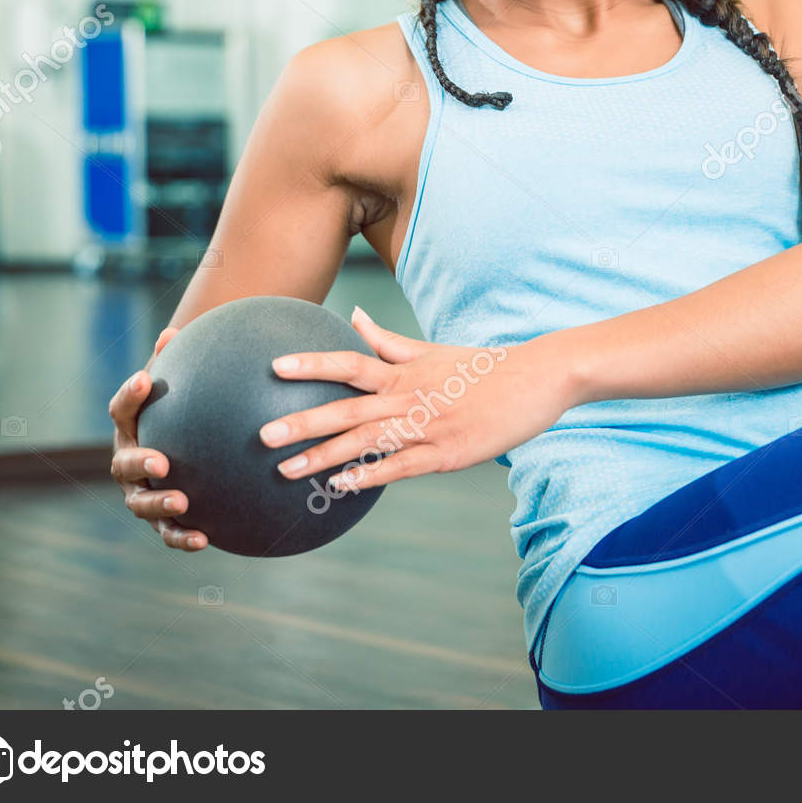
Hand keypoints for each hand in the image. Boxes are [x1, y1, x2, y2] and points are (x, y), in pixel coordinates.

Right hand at [109, 327, 208, 550]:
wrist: (188, 447)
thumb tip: (174, 331)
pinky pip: (169, 532)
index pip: (123, 409)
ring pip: (140, 504)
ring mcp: (142, 492)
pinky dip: (182, 538)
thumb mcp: (186, 387)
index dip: (130, 394)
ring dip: (159, 505)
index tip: (144, 379)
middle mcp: (129, 462)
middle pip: (124, 464)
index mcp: (132, 427)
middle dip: (140, 462)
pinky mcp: (163, 519)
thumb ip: (181, 364)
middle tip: (162, 460)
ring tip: (182, 503)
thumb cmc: (187, 410)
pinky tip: (206, 539)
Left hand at [257, 307, 576, 491]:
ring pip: (368, 442)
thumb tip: (354, 316)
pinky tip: (340, 486)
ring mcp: (429, 426)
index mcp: (407, 371)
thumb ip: (390, 341)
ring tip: (286, 470)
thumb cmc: (485, 366)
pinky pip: (401, 466)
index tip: (274, 367)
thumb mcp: (435, 351)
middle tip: (262, 435)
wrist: (539, 379)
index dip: (313, 363)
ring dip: (325, 456)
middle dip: (303, 422)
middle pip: (348, 408)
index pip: (351, 363)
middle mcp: (411, 396)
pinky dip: (369, 475)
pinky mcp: (448, 453)